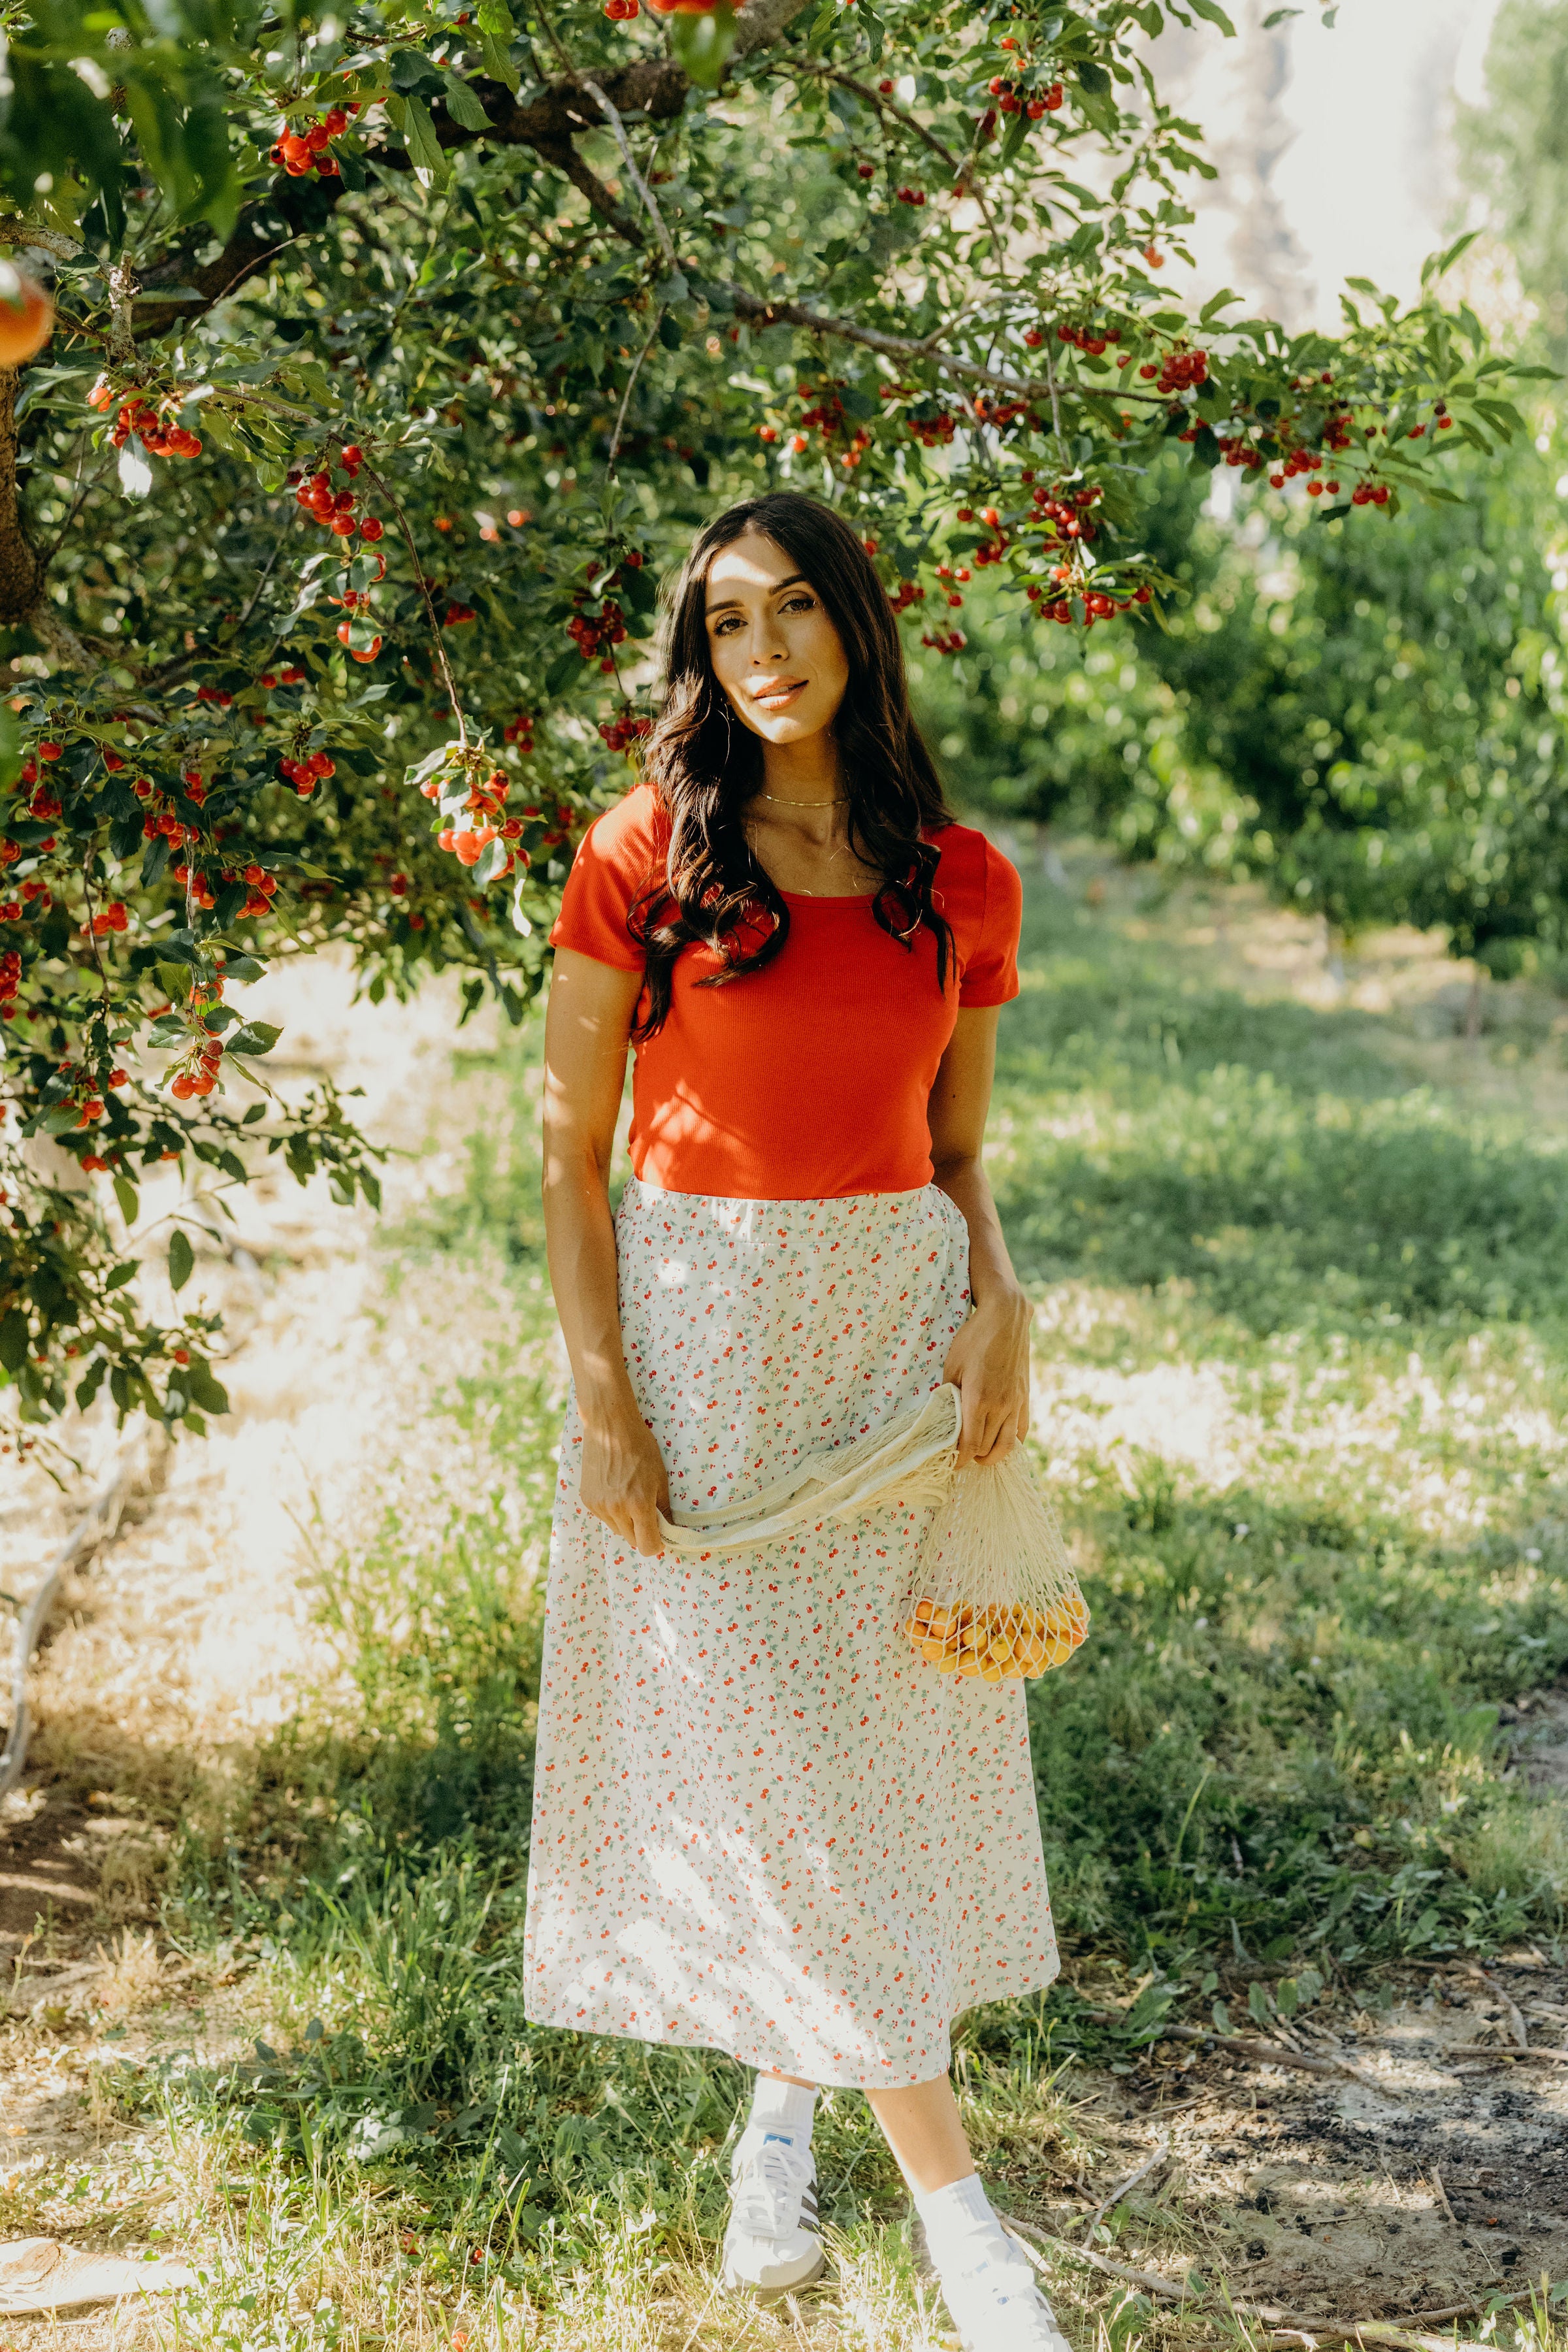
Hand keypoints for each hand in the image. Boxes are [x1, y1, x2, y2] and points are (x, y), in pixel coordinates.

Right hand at [579, 1391, 671, 1556]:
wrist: (609, 1426)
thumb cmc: (641, 1448)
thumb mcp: (660, 1477)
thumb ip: (663, 1508)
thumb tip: (668, 1530)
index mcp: (638, 1504)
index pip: (647, 1547)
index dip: (655, 1544)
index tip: (659, 1534)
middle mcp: (616, 1509)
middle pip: (632, 1541)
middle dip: (641, 1531)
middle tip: (645, 1510)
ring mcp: (599, 1506)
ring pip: (617, 1530)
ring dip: (625, 1521)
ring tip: (628, 1494)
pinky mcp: (587, 1500)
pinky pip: (604, 1517)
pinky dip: (611, 1511)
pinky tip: (614, 1489)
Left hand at [942, 1286, 1030, 1467]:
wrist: (1007, 1318)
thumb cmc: (973, 1338)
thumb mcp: (952, 1365)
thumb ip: (949, 1394)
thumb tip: (945, 1416)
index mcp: (978, 1399)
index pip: (970, 1444)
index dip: (960, 1459)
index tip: (952, 1463)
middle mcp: (1000, 1406)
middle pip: (987, 1448)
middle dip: (973, 1458)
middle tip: (960, 1458)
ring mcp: (1016, 1403)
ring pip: (1008, 1445)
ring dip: (993, 1456)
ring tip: (980, 1456)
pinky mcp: (1025, 1397)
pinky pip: (1021, 1430)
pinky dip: (1011, 1443)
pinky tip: (1000, 1442)